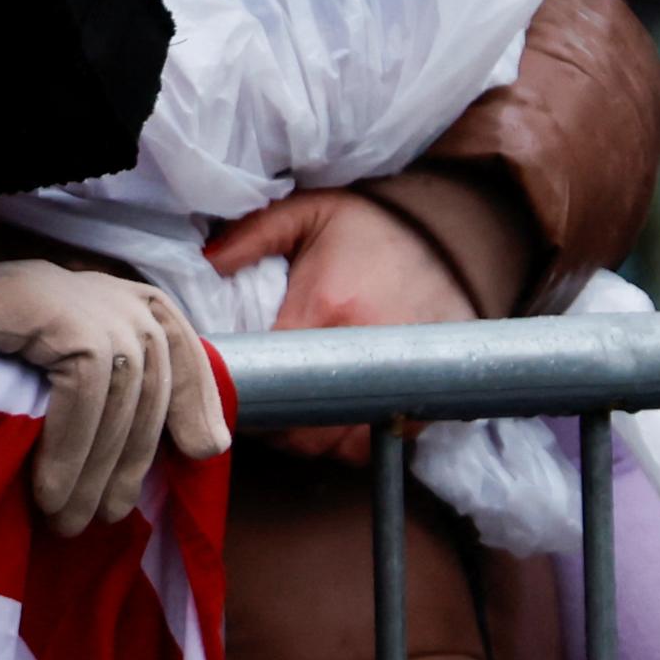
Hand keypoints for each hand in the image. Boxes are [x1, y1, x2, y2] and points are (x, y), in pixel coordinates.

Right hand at [0, 251, 229, 531]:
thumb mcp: (26, 384)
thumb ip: (94, 398)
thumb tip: (198, 443)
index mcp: (84, 289)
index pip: (167, 329)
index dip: (194, 389)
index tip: (201, 450)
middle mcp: (80, 279)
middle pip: (152, 366)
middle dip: (136, 453)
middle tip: (101, 520)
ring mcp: (60, 286)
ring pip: (123, 383)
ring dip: (100, 465)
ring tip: (69, 520)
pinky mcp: (40, 304)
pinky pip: (84, 386)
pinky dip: (70, 447)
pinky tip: (45, 491)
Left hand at [204, 186, 485, 462]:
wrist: (455, 234)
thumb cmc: (370, 226)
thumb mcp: (308, 212)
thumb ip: (252, 234)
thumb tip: (205, 263)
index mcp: (326, 309)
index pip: (272, 379)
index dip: (248, 392)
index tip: (235, 388)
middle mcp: (366, 355)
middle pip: (306, 431)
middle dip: (277, 429)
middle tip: (263, 406)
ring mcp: (402, 382)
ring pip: (343, 448)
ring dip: (314, 441)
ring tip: (298, 414)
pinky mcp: (427, 396)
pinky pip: (382, 443)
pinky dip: (355, 440)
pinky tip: (337, 415)